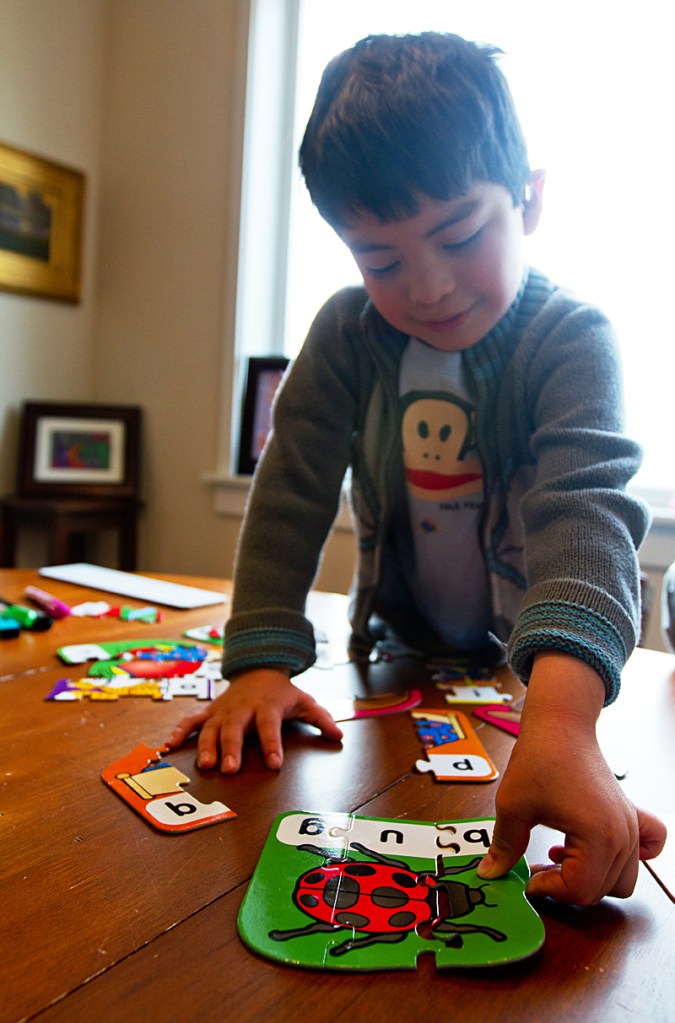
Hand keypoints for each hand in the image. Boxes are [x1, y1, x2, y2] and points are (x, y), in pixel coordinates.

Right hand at [164, 666, 342, 772]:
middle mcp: (242, 710)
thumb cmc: (281, 692)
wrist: (257, 668)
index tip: (274, 764)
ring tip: (205, 765)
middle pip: (235, 730)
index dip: (272, 745)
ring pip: (211, 729)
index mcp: (266, 708)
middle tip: (229, 769)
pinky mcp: (210, 712)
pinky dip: (179, 732)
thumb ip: (321, 719)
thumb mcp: (304, 702)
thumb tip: (338, 737)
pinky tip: (168, 747)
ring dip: (206, 746)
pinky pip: (191, 721)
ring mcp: (223, 711)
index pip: (269, 728)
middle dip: (231, 749)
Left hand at [477, 652, 666, 903]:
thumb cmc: (541, 757)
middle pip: (602, 890)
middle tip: (538, 868)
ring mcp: (630, 826)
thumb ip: (505, 846)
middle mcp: (622, 835)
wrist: (561, 724)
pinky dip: (630, 858)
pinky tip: (599, 849)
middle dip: (567, 887)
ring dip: (592, 877)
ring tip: (560, 856)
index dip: (550, 889)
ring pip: (623, 879)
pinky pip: (649, 848)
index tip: (528, 877)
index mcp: (598, 837)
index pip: (580, 890)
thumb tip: (491, 872)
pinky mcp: (630, 815)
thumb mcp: (513, 806)